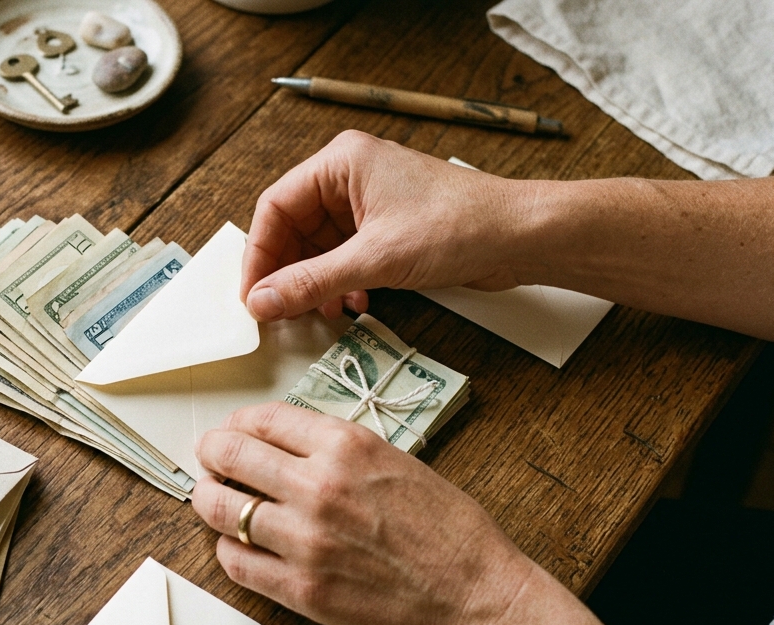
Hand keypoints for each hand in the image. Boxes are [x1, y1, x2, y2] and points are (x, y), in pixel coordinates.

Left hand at [192, 402, 534, 624]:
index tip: (232, 430)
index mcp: (346, 446)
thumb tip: (282, 441)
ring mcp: (306, 540)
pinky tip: (238, 543)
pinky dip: (228, 548)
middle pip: (230, 455)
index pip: (263, 419)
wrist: (472, 594)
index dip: (237, 423)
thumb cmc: (446, 529)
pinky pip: (236, 561)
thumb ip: (336, 448)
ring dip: (209, 499)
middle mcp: (319, 487)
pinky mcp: (301, 588)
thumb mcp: (394, 459)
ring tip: (212, 498)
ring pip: (222, 508)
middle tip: (210, 459)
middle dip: (212, 453)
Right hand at [242, 130, 539, 320]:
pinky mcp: (387, 228)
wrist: (521, 236)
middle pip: (293, 228)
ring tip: (317, 312)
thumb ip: (311, 281)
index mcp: (341, 163)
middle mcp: (351, 178)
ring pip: (318, 247)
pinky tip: (351, 303)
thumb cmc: (460, 226)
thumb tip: (263, 301)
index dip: (259, 255)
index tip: (252, 295)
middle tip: (277, 311)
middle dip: (286, 272)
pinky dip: (340, 282)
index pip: (275, 207)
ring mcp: (370, 203)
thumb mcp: (374, 259)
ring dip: (314, 282)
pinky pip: (345, 256)